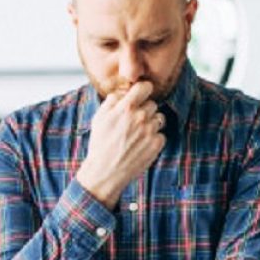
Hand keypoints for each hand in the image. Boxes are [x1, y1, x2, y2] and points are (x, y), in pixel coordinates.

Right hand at [75, 81, 166, 207]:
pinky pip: (161, 134)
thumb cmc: (100, 144)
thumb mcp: (99, 118)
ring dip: (150, 124)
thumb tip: (124, 92)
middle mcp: (140, 117)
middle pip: (152, 104)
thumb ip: (112, 100)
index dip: (143, 91)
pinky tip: (141, 145)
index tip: (141, 96)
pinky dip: (153, 139)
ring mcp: (150, 131)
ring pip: (158, 119)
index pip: (145, 87)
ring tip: (136, 135)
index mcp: (126, 107)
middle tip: (133, 123)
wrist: (105, 172)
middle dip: (144, 111)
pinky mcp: (157, 144)